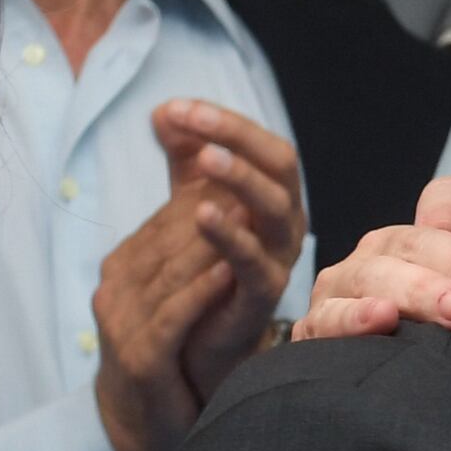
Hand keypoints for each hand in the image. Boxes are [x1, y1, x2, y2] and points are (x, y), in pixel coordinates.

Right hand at [91, 186, 245, 450]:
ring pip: (171, 270)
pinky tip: (230, 271)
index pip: (171, 214)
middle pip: (171, 234)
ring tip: (252, 210)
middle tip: (258, 175)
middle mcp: (117, 285)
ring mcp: (123, 320)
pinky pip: (171, 317)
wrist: (143, 425)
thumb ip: (191, 241)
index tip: (252, 159)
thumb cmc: (172, 351)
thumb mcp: (180, 291)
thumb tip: (220, 187)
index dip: (211, 184)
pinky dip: (200, 292)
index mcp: (126, 263)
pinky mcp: (138, 356)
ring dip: (211, 239)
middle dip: (214, 201)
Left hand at [151, 102, 309, 404]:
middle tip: (192, 119)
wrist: (198, 341)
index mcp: (271, 194)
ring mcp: (280, 258)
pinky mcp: (264, 295)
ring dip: (242, 177)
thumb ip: (185, 159)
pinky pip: (256, 262)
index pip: (260, 143)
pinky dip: (233, 236)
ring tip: (206, 157)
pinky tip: (202, 214)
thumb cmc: (203, 267)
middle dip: (237, 136)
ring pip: (277, 207)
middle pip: (279, 164)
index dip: (223, 122)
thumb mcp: (191, 202)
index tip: (175, 110)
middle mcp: (285, 221)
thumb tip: (164, 111)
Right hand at [302, 175, 450, 339]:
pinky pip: (324, 324)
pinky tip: (379, 321)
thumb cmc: (438, 310)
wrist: (391, 375)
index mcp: (398, 244)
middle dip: (435, 286)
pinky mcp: (312, 333)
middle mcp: (364, 265)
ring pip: (364, 286)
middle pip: (397, 262)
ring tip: (428, 311)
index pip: (429, 237)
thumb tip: (449, 216)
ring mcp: (333, 297)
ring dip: (401, 298)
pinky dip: (350, 322)